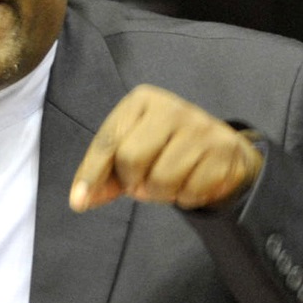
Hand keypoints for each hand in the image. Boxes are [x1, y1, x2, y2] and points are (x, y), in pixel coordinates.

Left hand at [69, 84, 262, 212]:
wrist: (222, 149)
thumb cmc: (165, 149)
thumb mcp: (131, 152)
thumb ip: (104, 174)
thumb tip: (80, 201)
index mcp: (142, 101)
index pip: (108, 141)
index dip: (91, 174)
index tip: (79, 201)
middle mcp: (172, 108)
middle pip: (132, 159)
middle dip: (133, 182)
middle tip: (142, 185)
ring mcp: (201, 127)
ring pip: (162, 179)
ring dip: (160, 194)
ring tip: (168, 183)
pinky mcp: (223, 150)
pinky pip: (191, 191)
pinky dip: (186, 197)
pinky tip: (191, 183)